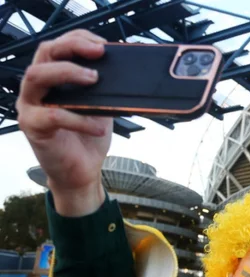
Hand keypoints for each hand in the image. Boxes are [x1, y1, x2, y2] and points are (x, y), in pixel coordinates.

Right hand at [16, 29, 111, 216]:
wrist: (82, 172)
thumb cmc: (88, 137)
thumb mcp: (101, 107)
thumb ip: (104, 89)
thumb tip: (126, 71)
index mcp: (52, 78)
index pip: (57, 46)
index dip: (78, 39)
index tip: (103, 44)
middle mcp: (36, 88)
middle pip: (44, 53)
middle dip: (72, 47)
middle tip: (99, 52)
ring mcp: (30, 106)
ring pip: (37, 76)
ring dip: (67, 73)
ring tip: (94, 79)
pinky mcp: (32, 128)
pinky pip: (52, 116)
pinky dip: (79, 119)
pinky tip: (98, 126)